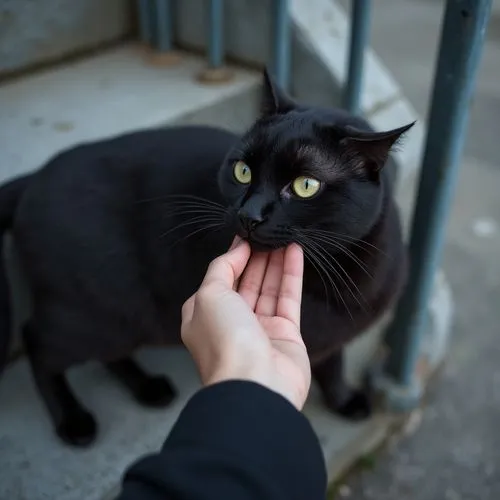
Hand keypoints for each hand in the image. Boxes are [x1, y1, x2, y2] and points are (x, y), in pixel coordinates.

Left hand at [181, 237, 309, 409]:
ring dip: (275, 262)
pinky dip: (291, 275)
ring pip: (268, 288)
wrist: (254, 385)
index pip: (220, 279)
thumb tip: (237, 250)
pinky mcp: (285, 334)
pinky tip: (295, 252)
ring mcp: (260, 329)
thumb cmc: (224, 341)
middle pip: (246, 282)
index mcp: (206, 315)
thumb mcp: (209, 295)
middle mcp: (232, 322)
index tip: (246, 235)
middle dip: (256, 257)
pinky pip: (288, 298)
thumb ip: (221, 268)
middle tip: (268, 233)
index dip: (233, 256)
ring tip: (283, 236)